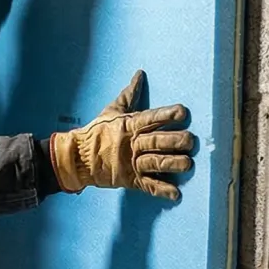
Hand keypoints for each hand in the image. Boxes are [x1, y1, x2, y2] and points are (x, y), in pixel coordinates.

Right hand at [47, 71, 195, 200]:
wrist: (78, 157)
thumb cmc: (97, 132)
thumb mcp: (112, 111)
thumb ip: (129, 94)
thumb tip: (140, 74)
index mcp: (129, 125)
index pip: (150, 118)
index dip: (166, 115)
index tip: (183, 113)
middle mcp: (132, 144)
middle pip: (155, 141)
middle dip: (174, 141)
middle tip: (190, 140)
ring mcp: (131, 163)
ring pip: (154, 162)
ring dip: (172, 163)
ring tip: (187, 164)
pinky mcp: (130, 180)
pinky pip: (147, 185)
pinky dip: (161, 190)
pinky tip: (176, 193)